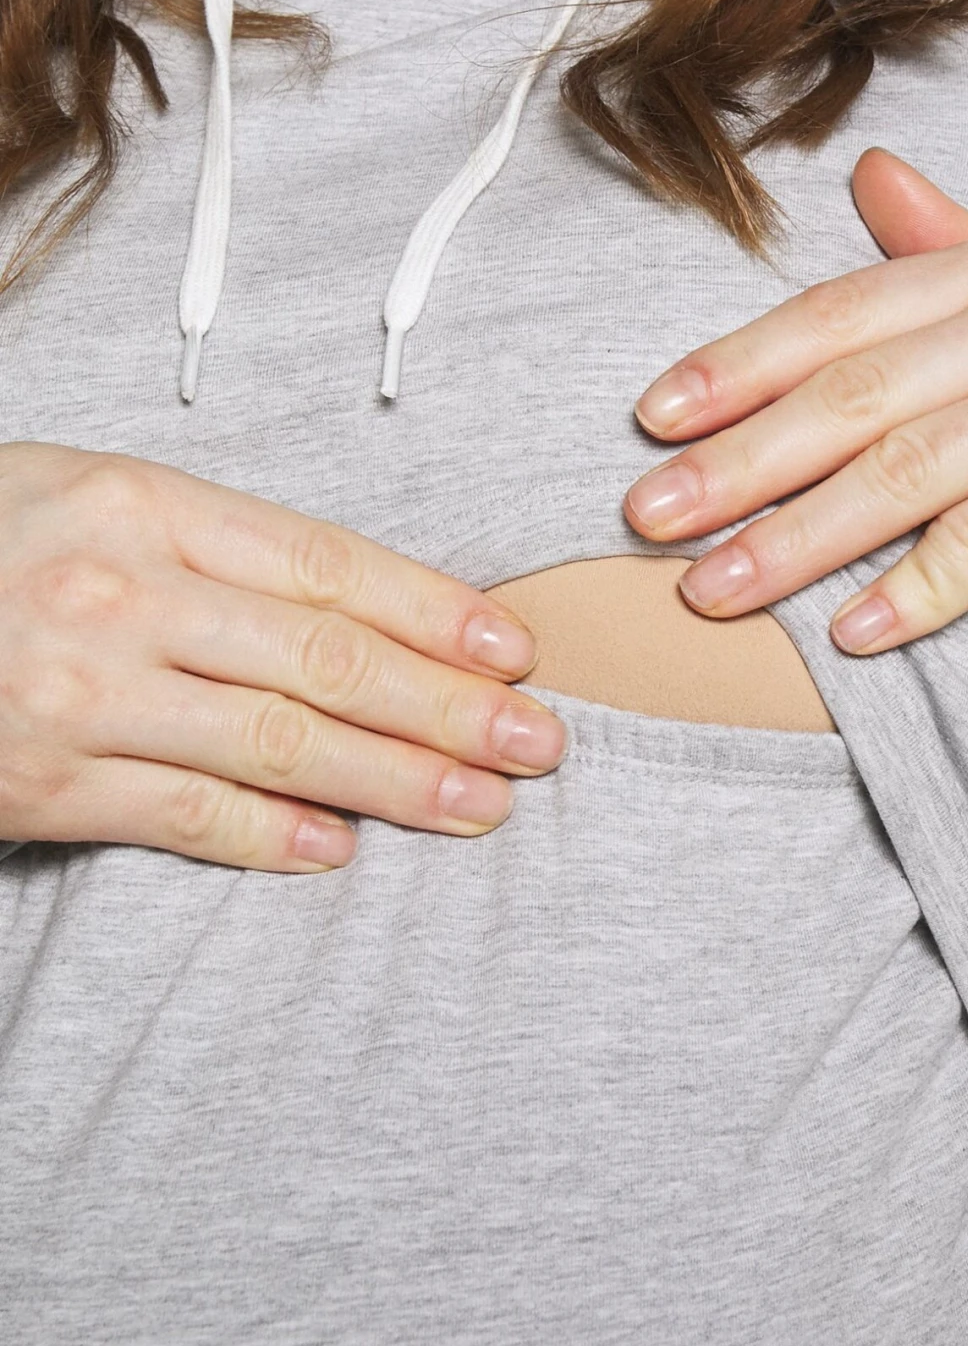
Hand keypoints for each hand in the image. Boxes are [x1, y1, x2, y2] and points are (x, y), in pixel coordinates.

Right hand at [0, 445, 562, 870]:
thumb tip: (361, 607)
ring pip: (276, 743)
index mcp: (141, 502)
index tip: (514, 649)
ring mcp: (78, 692)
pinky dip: (271, 837)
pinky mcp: (39, 782)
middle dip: (448, 707)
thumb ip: (212, 544)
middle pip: (325, 658)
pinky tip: (342, 850)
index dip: (434, 610)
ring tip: (480, 805)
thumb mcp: (87, 495)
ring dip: (394, 781)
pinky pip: (182, 815)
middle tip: (539, 742)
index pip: (325, 562)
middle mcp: (118, 592)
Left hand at [624, 149, 967, 653]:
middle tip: (649, 516)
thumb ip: (951, 253)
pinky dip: (914, 589)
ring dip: (798, 537)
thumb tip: (867, 171)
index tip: (652, 421)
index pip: (846, 314)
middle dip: (742, 460)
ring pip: (911, 469)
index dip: (740, 365)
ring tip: (712, 591)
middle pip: (860, 391)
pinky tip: (845, 634)